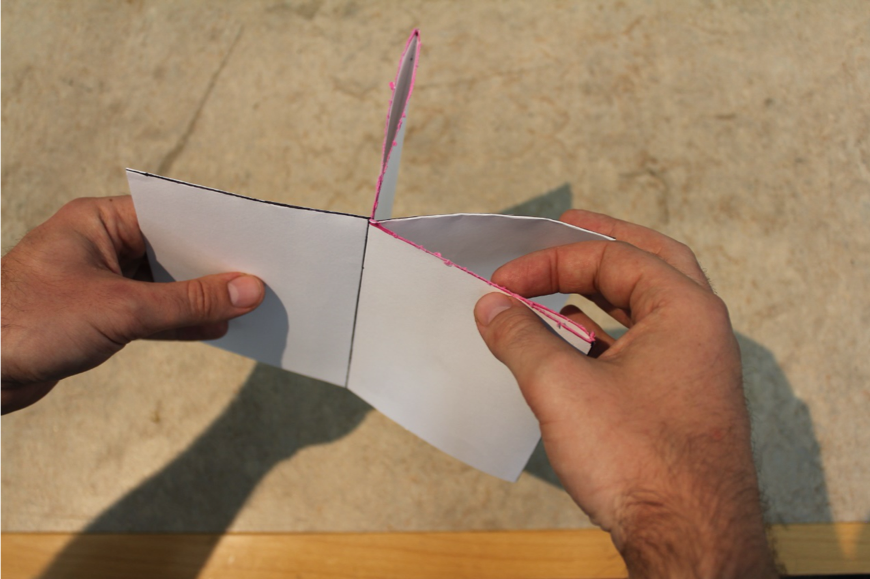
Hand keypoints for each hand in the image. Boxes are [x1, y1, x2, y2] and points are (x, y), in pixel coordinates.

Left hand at [0, 196, 264, 414]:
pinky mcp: (98, 315)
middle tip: (260, 276)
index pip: (169, 215)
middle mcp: (100, 245)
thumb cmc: (29, 325)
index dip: (213, 228)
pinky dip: (180, 321)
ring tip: (247, 304)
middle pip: (171, 249)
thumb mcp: (122, 310)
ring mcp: (99, 281)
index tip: (254, 241)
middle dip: (212, 266)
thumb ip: (188, 301)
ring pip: (163, 284)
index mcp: (97, 221)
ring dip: (199, 297)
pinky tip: (215, 328)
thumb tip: (249, 291)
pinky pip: (152, 312)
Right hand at [475, 210, 776, 577]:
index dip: (548, 263)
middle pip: (648, 262)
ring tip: (556, 283)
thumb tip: (491, 307)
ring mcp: (695, 366)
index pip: (609, 259)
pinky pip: (641, 345)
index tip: (502, 282)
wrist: (687, 540)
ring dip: (600, 290)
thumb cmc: (638, 460)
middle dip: (600, 243)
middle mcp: (699, 330)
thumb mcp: (561, 387)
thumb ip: (520, 337)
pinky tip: (571, 339)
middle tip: (562, 226)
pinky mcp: (680, 400)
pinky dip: (604, 331)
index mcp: (683, 309)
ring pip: (647, 305)